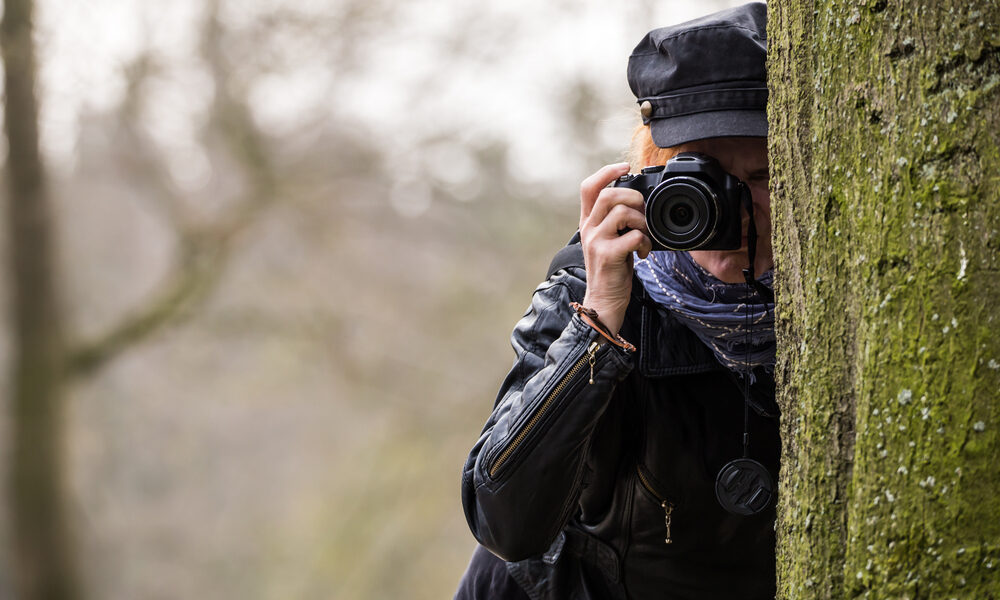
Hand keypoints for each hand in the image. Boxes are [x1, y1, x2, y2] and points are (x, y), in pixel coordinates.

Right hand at [578, 163, 651, 335]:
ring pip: (623, 211)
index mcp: (587, 223)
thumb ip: (614, 222)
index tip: (626, 167)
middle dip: (634, 197)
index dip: (607, 171)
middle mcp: (588, 229)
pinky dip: (645, 242)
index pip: (589, 187)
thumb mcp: (607, 241)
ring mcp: (596, 241)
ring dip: (642, 221)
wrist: (603, 302)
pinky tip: (644, 253)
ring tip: (644, 235)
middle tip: (642, 213)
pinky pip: (633, 236)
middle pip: (608, 194)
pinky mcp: (608, 255)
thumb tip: (636, 202)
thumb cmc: (610, 271)